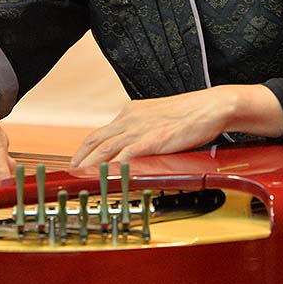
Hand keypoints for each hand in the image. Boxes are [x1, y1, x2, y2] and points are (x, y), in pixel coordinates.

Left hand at [70, 85, 282, 167]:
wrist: (212, 106)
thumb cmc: (190, 114)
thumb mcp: (158, 119)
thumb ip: (142, 130)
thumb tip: (131, 148)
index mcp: (131, 113)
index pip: (100, 132)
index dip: (85, 149)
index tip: (76, 162)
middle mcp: (131, 119)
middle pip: (96, 140)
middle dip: (81, 158)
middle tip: (70, 173)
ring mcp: (141, 129)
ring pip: (106, 148)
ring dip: (90, 164)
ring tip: (80, 177)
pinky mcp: (155, 139)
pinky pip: (128, 154)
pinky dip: (113, 166)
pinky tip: (106, 175)